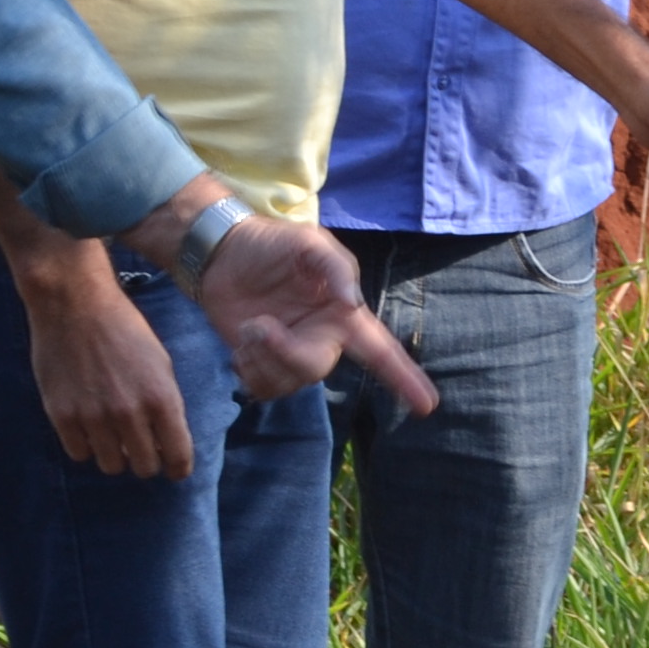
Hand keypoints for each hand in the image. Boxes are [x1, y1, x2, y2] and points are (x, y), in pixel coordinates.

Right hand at [11, 239, 195, 477]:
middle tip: (139, 447)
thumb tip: (170, 442)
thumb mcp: (161, 363)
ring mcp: (94, 417)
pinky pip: (79, 454)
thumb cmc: (124, 329)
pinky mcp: (62, 415)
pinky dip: (86, 446)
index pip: (179, 458)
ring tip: (112, 435)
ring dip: (115, 455)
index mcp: (162, 399)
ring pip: (111, 466)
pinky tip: (88, 427)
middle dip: (146, 461)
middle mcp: (130, 413)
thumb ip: (167, 404)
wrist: (75, 304)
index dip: (178, 468)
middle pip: (144, 468)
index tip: (174, 468)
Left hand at [192, 215, 436, 414]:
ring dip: (260, 357)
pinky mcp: (262, 365)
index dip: (405, 378)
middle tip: (257, 325)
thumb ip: (334, 267)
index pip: (381, 351)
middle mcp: (323, 340)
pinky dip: (247, 372)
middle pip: (316, 368)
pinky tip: (241, 347)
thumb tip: (351, 302)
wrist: (221, 253)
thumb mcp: (309, 242)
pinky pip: (263, 390)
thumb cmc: (272, 243)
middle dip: (285, 352)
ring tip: (248, 327)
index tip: (426, 405)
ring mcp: (292, 355)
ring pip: (286, 383)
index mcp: (343, 316)